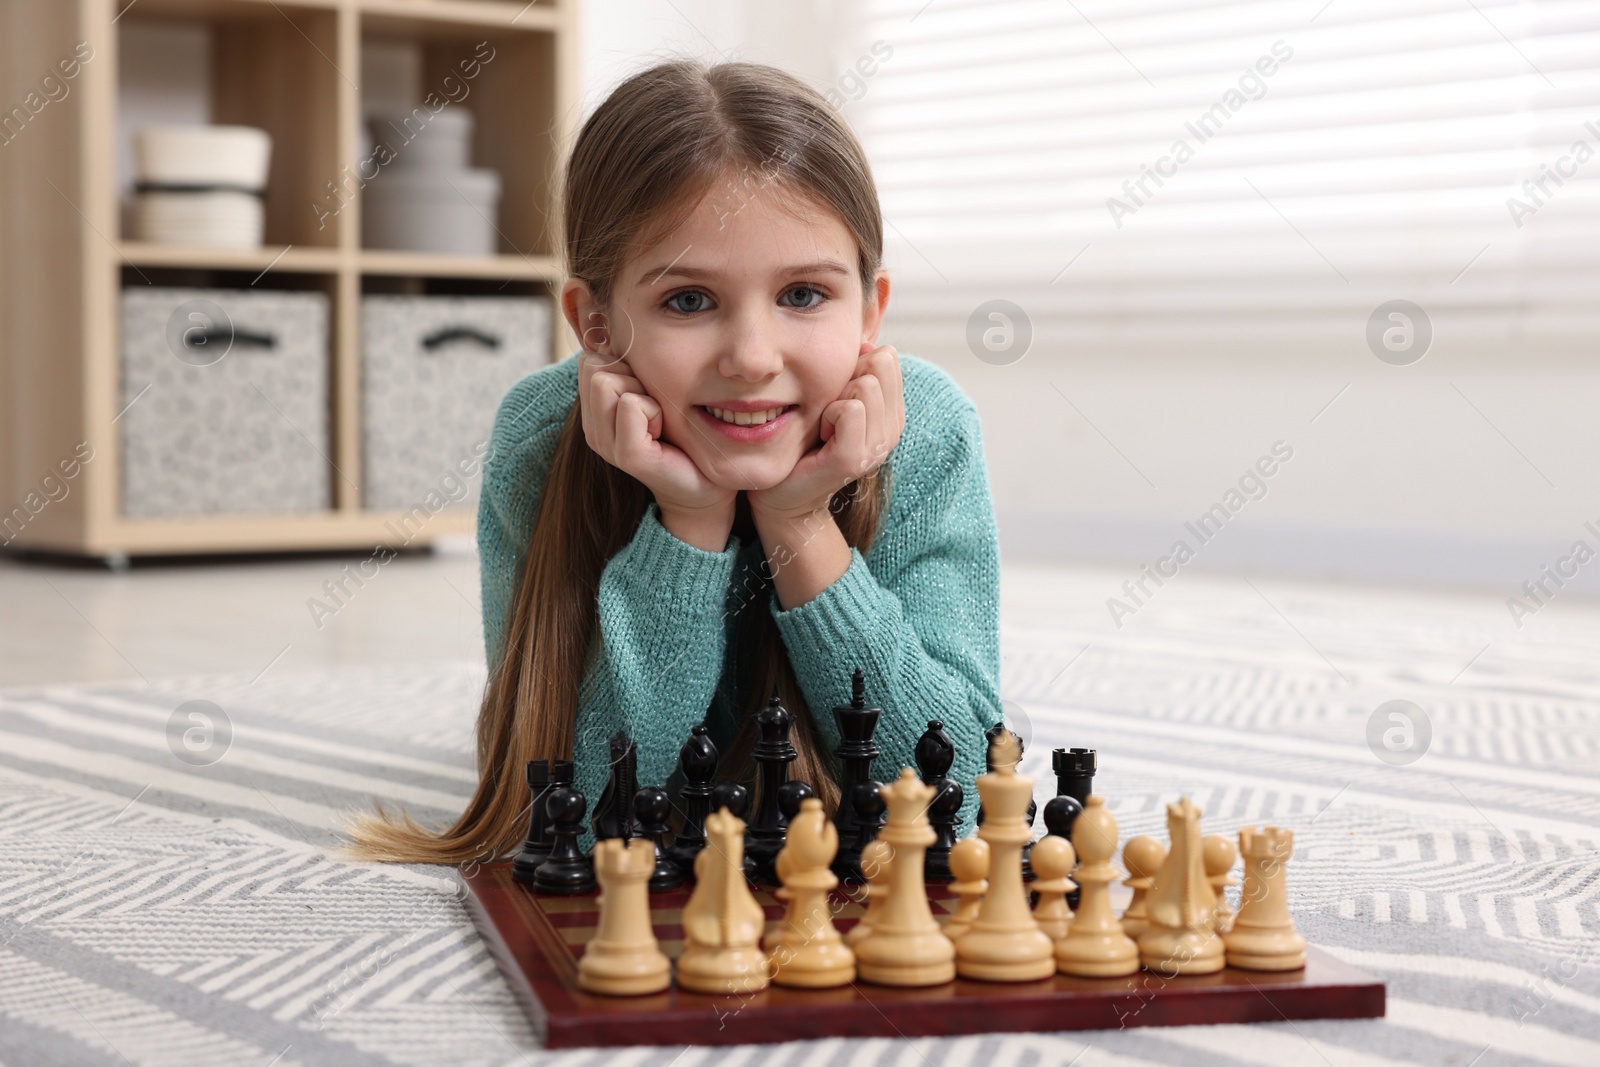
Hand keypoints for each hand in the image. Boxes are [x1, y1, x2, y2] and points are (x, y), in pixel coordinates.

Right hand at [576, 350, 736, 533]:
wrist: (705, 483)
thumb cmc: (682, 433)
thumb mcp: (654, 391)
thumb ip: (632, 364)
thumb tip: (615, 322)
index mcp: (595, 411)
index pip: (589, 358)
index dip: (623, 364)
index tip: (647, 393)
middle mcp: (593, 427)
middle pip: (594, 365)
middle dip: (631, 375)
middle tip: (655, 407)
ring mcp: (606, 444)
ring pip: (607, 380)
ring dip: (643, 392)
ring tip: (659, 420)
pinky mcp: (627, 455)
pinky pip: (631, 405)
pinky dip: (654, 411)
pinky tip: (663, 431)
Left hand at [748, 343, 904, 523]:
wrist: (782, 491)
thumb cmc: (804, 440)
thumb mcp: (833, 398)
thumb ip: (853, 371)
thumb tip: (866, 343)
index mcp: (891, 413)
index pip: (887, 357)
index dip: (854, 366)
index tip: (835, 396)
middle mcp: (892, 430)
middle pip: (880, 364)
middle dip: (846, 379)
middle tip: (827, 413)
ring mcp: (877, 446)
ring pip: (866, 384)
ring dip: (834, 399)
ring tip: (823, 426)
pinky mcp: (855, 459)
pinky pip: (851, 409)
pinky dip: (829, 415)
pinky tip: (820, 435)